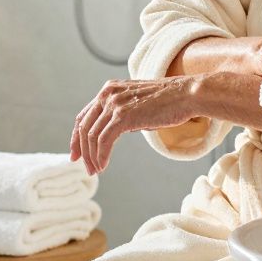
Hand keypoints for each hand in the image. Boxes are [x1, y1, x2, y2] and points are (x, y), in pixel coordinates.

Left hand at [69, 77, 198, 175]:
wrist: (186, 95)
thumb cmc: (168, 103)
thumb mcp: (137, 105)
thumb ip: (121, 114)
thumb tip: (110, 134)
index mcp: (109, 90)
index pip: (84, 116)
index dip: (77, 137)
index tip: (76, 155)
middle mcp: (107, 94)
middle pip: (84, 127)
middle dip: (82, 151)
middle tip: (87, 168)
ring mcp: (114, 103)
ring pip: (92, 136)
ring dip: (92, 157)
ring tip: (96, 170)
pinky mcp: (123, 115)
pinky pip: (104, 140)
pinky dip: (101, 156)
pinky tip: (103, 166)